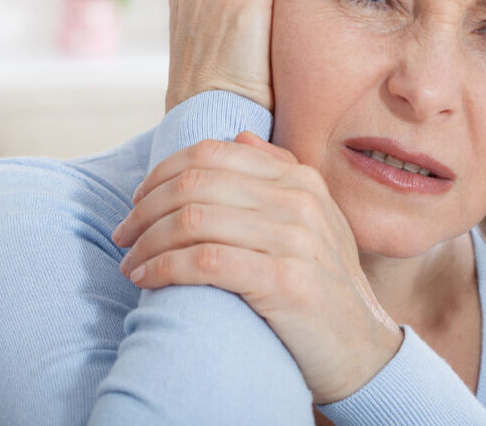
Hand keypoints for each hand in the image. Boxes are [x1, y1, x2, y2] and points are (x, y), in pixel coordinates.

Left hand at [110, 132, 404, 404]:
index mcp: (300, 179)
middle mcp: (300, 201)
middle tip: (123, 235)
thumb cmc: (324, 285)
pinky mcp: (285, 281)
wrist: (362, 348)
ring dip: (148, 242)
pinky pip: (205, 261)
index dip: (162, 173)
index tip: (137, 201)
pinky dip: (164, 268)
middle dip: (146, 209)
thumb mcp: (314, 221)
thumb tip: (239, 138)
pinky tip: (148, 280)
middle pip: (196, 183)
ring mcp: (296, 239)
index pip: (212, 154)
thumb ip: (278, 176)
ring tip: (130, 264)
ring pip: (194, 220)